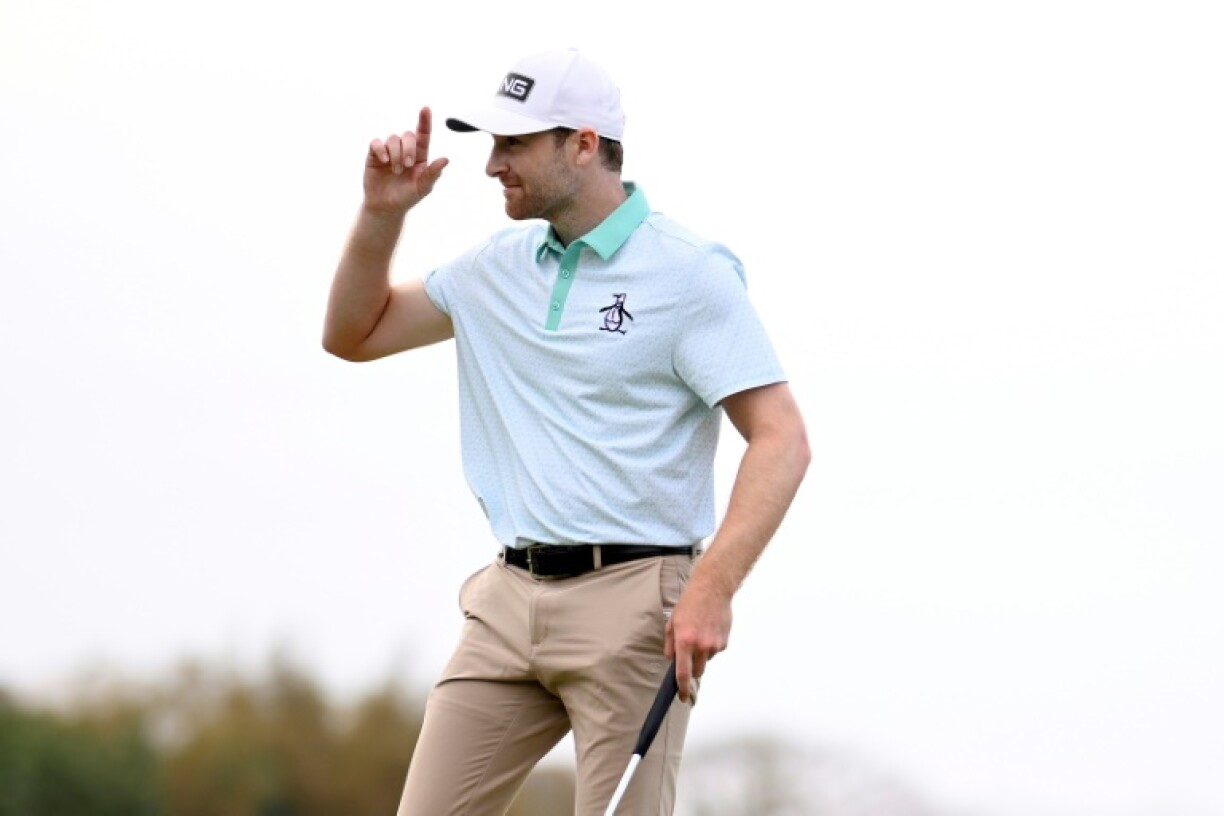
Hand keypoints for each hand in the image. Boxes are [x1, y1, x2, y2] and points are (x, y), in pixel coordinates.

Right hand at [364, 107, 448, 214]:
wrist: (386, 207)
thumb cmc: (407, 197)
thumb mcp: (423, 187)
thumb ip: (433, 173)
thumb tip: (446, 159)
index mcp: (420, 156)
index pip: (423, 135)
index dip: (425, 121)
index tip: (426, 109)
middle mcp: (405, 150)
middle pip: (408, 135)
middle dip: (409, 148)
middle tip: (408, 165)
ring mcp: (389, 151)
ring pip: (393, 139)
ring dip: (396, 154)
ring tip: (396, 171)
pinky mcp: (374, 155)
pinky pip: (376, 143)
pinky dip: (380, 150)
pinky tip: (384, 161)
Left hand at [665, 579, 732, 702]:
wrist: (712, 589)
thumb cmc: (690, 604)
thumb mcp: (672, 622)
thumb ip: (670, 644)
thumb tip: (671, 660)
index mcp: (684, 642)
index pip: (683, 673)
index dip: (682, 688)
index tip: (682, 696)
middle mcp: (700, 646)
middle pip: (697, 671)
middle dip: (693, 669)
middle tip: (689, 654)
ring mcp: (714, 645)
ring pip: (707, 660)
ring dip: (702, 654)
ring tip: (700, 632)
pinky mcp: (724, 642)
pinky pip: (715, 651)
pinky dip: (711, 646)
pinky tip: (709, 629)